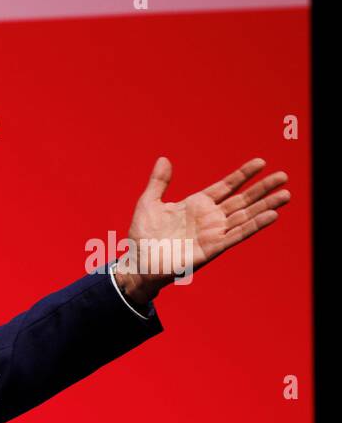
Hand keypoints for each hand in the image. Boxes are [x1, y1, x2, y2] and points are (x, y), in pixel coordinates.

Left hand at [118, 157, 289, 303]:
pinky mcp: (211, 249)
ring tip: (285, 195)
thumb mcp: (149, 203)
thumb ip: (159, 182)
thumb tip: (164, 159)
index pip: (226, 186)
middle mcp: (209, 218)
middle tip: (283, 176)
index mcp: (197, 205)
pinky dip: (254, 226)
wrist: (138, 263)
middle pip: (242, 200)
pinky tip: (271, 216)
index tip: (261, 162)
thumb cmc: (143, 237)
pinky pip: (236, 236)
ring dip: (265, 206)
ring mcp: (212, 234)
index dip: (243, 175)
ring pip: (245, 217)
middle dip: (262, 189)